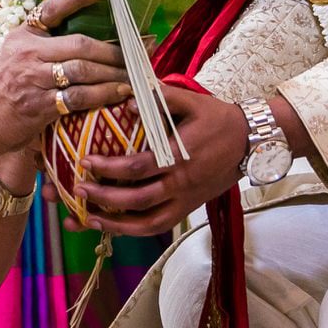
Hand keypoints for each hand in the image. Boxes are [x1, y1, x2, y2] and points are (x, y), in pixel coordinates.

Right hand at [0, 0, 131, 156]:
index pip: (51, 8)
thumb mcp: (15, 55)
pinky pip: (79, 96)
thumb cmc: (1, 88)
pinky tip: (119, 94)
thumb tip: (89, 40)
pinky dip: (103, 95)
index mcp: (23, 34)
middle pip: (79, 43)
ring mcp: (32, 78)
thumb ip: (44, 45)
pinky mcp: (38, 105)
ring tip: (135, 76)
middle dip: (113, 51)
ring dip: (114, 74)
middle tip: (138, 54)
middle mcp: (27, 52)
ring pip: (83, 70)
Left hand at [76, 88, 247, 235]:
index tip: (85, 162)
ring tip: (86, 219)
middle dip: (104, 198)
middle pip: (137, 201)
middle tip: (76, 190)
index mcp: (180, 158)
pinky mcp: (188, 209)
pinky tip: (111, 227)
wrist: (250, 142)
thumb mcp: (192, 101)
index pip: (139, 168)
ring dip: (114, 225)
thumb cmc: (218, 119)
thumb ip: (162, 96)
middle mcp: (181, 185)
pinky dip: (132, 230)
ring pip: (146, 224)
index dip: (110, 168)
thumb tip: (129, 99)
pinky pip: (158, 227)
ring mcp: (185, 201)